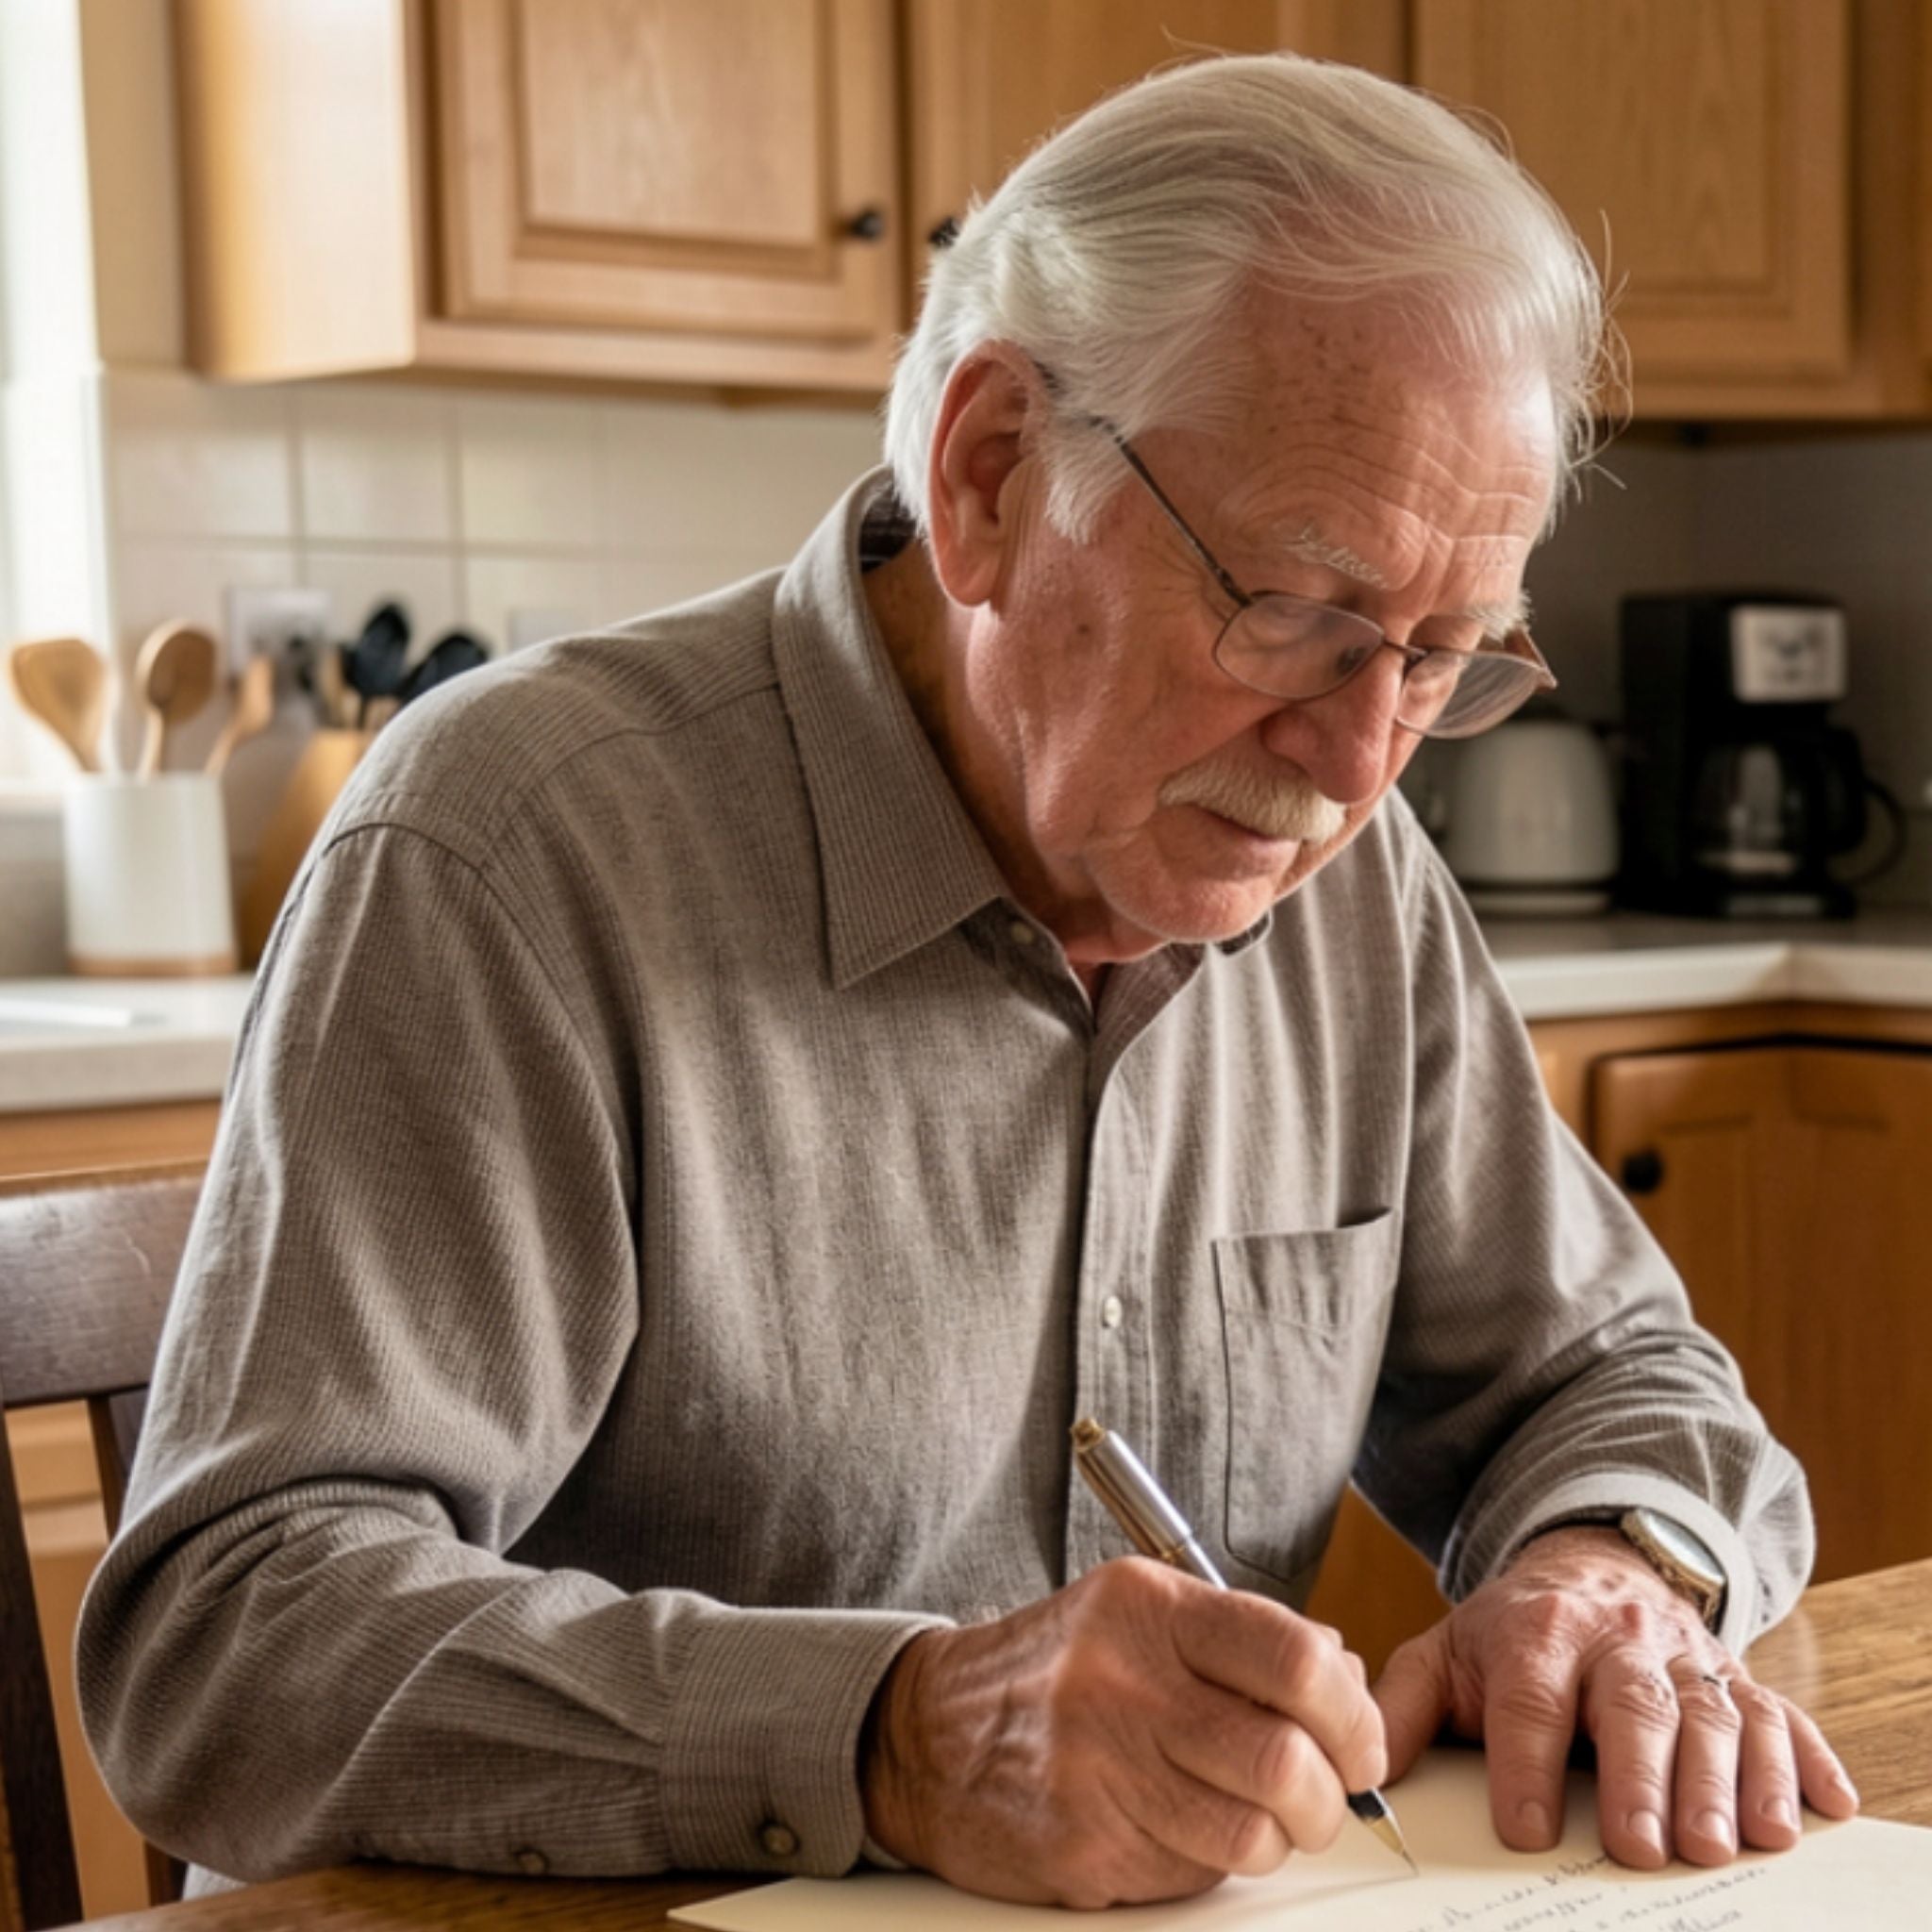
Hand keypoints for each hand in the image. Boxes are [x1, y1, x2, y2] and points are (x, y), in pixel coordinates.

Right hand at [859, 1557, 1386, 1908]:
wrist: (926, 1737)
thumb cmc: (1052, 1673)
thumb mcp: (1136, 1615)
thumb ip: (1240, 1636)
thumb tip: (1344, 1672)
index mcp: (1149, 1610)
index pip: (1295, 1660)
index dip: (1353, 1714)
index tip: (1360, 1741)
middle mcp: (1127, 1683)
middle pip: (1286, 1759)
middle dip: (1331, 1796)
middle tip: (1326, 1796)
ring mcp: (1104, 1770)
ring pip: (1254, 1832)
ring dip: (1280, 1839)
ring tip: (1262, 1819)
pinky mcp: (1088, 1847)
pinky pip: (1197, 1873)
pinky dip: (1213, 1862)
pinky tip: (1184, 1828)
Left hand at [1374, 1526, 1859, 1869]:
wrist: (1589, 1567)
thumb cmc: (1512, 1634)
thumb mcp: (1444, 1654)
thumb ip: (1398, 1709)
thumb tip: (1355, 1770)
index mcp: (1538, 1632)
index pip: (1530, 1697)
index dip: (1526, 1762)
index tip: (1526, 1829)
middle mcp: (1619, 1641)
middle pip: (1633, 1705)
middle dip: (1640, 1777)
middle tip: (1644, 1848)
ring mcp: (1687, 1659)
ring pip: (1713, 1713)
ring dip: (1726, 1778)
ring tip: (1729, 1842)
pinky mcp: (1740, 1679)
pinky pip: (1785, 1715)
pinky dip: (1808, 1762)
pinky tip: (1822, 1807)